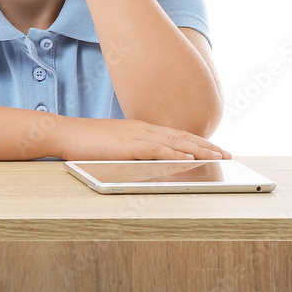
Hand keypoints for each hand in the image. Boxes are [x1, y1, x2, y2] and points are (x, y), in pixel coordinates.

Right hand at [54, 117, 230, 160]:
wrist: (63, 133)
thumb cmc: (84, 142)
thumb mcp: (114, 146)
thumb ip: (132, 151)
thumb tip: (147, 163)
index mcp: (140, 128)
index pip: (175, 135)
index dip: (197, 141)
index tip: (215, 148)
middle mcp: (142, 129)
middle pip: (181, 136)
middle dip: (207, 145)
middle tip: (227, 153)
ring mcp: (135, 135)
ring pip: (174, 142)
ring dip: (199, 149)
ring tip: (218, 156)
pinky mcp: (127, 145)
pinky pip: (156, 150)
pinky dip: (175, 154)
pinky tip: (189, 158)